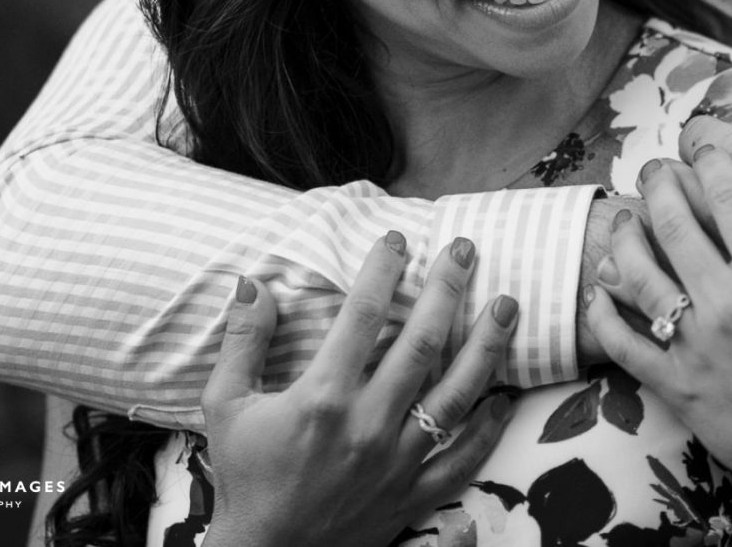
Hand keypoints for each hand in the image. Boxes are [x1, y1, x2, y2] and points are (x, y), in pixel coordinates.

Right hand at [198, 234, 517, 546]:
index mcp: (321, 398)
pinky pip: (462, 459)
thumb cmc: (245, 478)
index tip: (397, 238)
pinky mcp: (412, 494)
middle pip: (421, 344)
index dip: (381, 271)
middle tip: (467, 250)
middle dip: (447, 290)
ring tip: (506, 306)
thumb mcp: (225, 406)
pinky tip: (504, 398)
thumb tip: (252, 283)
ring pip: (455, 395)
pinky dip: (488, 429)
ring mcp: (396, 461)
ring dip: (485, 347)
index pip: (361, 316)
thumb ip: (242, 342)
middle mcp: (367, 424)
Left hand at [577, 50, 731, 365]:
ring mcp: (692, 341)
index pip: (728, 196)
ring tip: (625, 218)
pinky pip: (624, 341)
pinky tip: (602, 289)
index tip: (706, 148)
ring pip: (638, 274)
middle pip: (674, 223)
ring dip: (625, 238)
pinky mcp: (673, 381)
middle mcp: (724, 299)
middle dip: (660, 185)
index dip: (713, 163)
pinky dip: (605, 312)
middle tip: (656, 168)